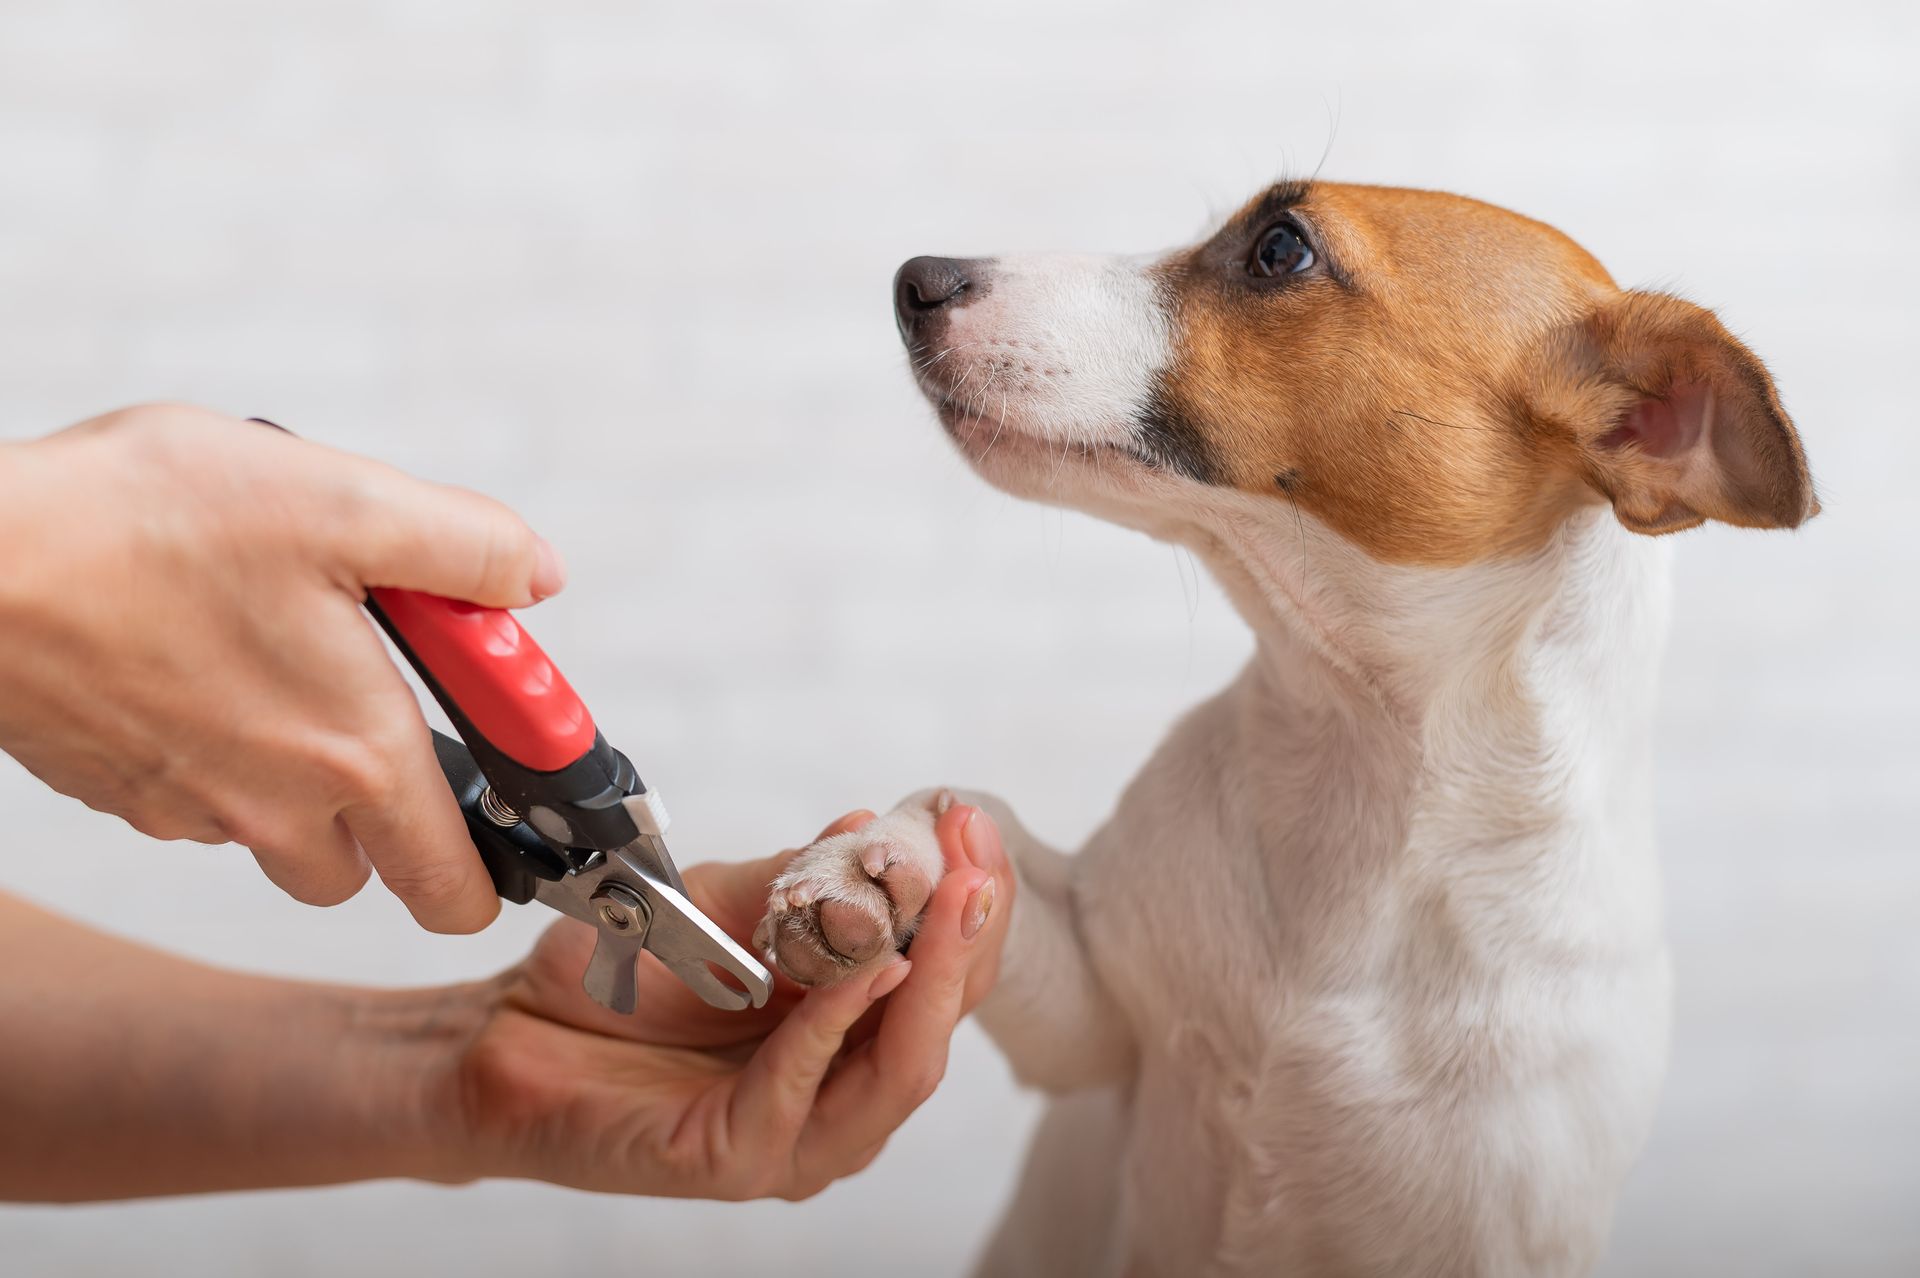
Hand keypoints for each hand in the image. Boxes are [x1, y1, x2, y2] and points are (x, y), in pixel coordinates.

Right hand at [0, 403, 563, 930]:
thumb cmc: (143, 527)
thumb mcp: (344, 502)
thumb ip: (464, 548)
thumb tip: (534, 578)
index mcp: (356, 755)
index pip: (454, 887)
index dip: (499, 868)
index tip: (511, 807)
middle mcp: (275, 808)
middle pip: (368, 867)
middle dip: (395, 806)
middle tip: (381, 699)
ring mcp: (187, 808)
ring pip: (278, 835)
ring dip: (302, 773)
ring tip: (282, 652)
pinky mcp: (117, 787)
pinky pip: (198, 798)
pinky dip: (221, 749)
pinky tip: (200, 657)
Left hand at [443, 807, 1011, 1198]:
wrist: (505, 1031)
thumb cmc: (618, 975)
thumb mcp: (722, 904)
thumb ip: (798, 879)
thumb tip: (871, 826)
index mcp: (854, 1033)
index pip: (946, 973)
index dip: (972, 899)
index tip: (969, 822)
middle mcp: (842, 1093)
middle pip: (942, 1023)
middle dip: (969, 935)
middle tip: (975, 858)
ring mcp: (797, 1137)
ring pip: (902, 1071)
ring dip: (931, 981)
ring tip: (947, 902)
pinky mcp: (738, 1160)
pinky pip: (805, 1088)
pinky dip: (838, 1023)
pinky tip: (865, 968)